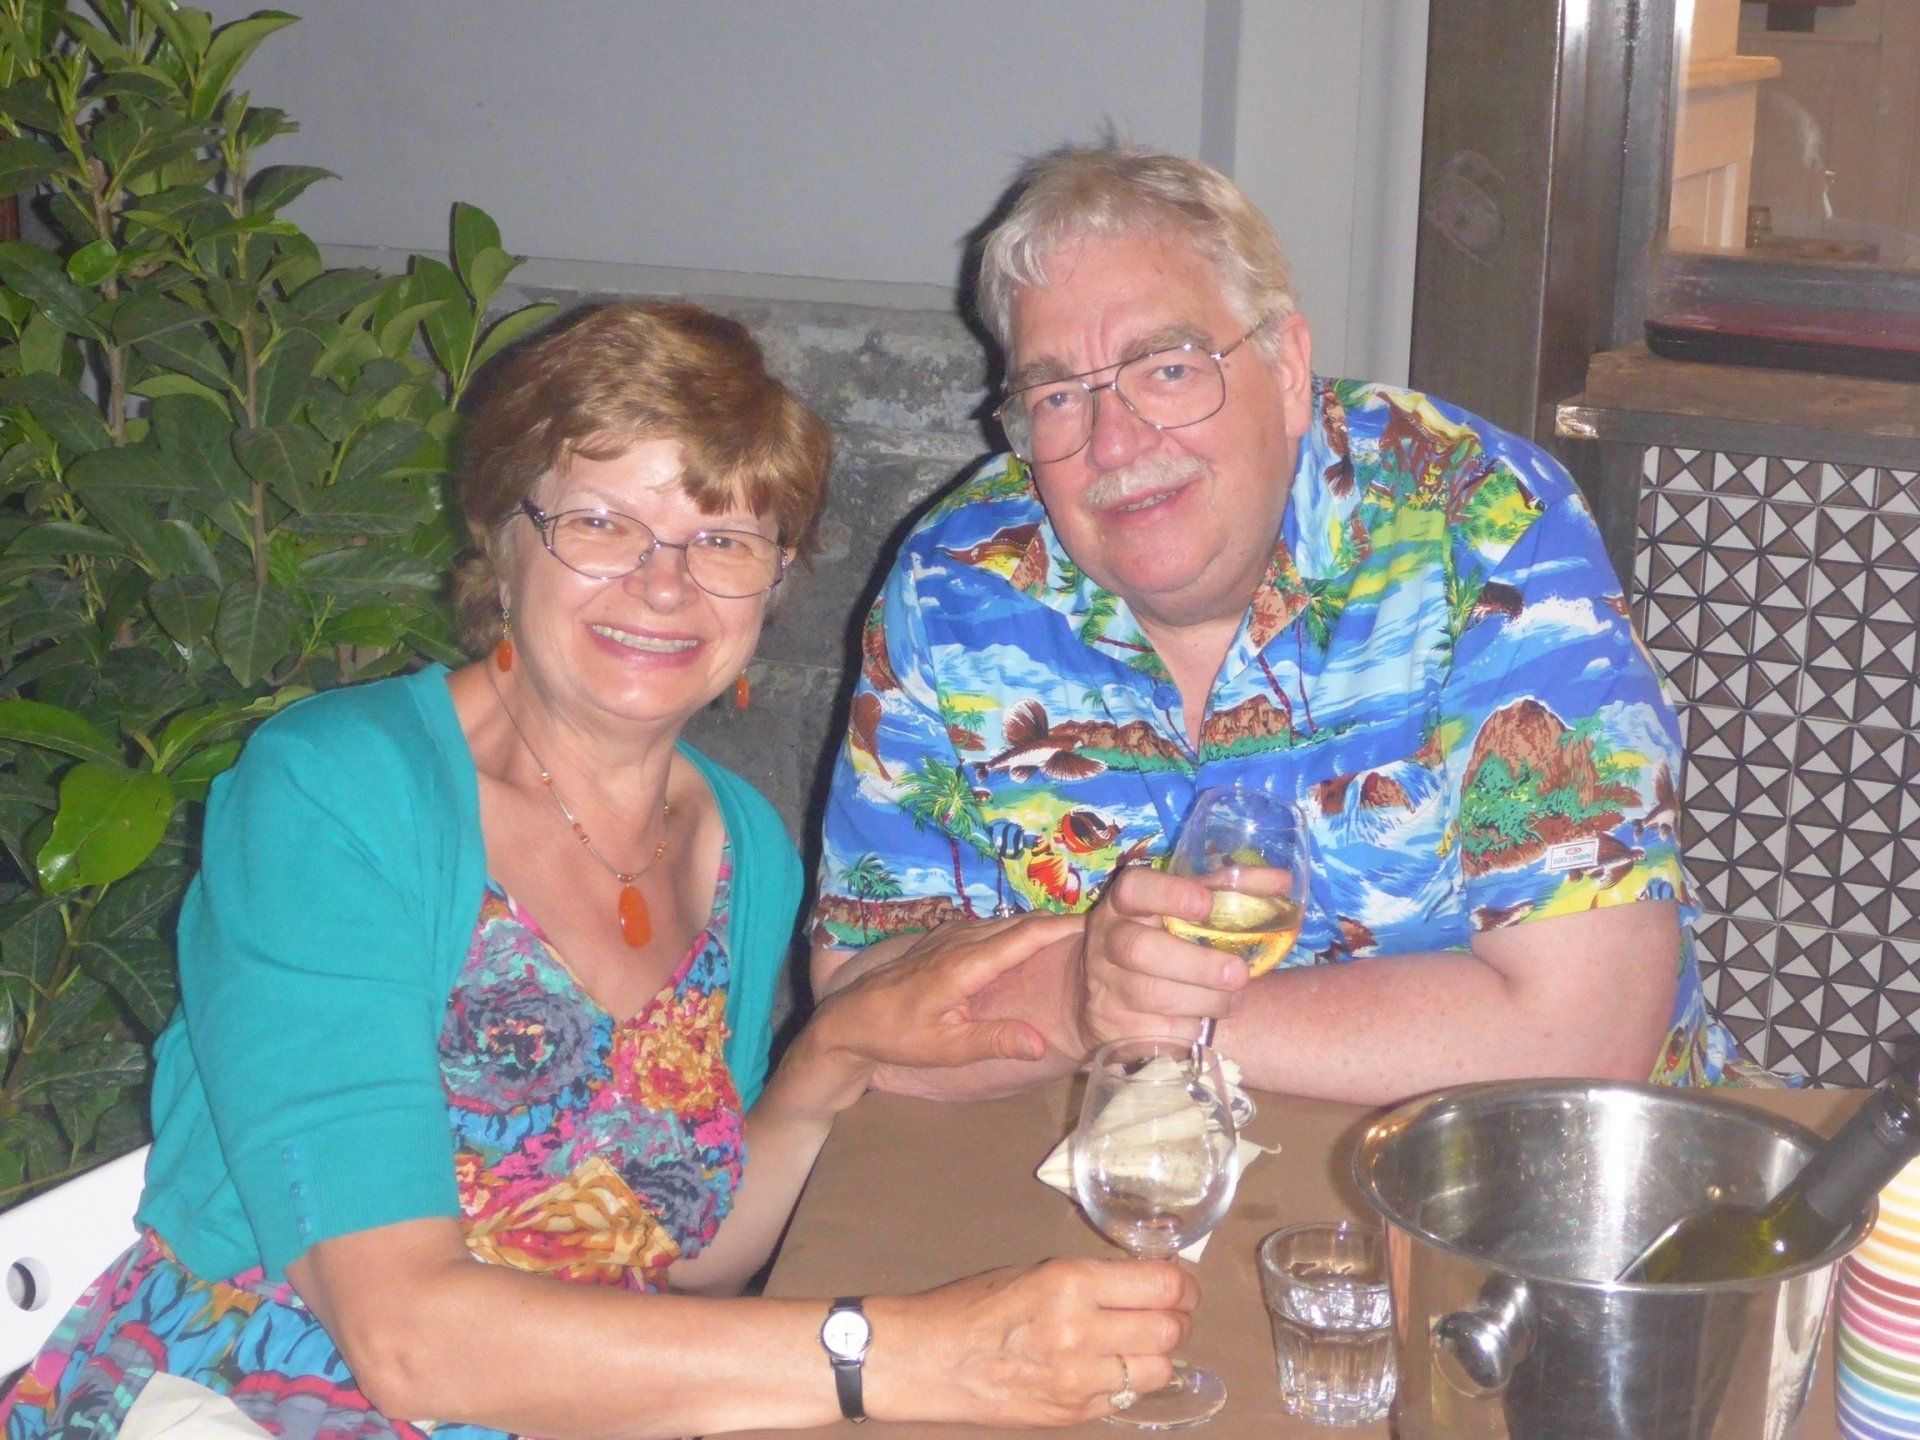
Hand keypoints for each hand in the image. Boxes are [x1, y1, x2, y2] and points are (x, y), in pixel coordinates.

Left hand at [801, 913, 1081, 1105]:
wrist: (849, 1021)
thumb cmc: (897, 1037)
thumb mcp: (945, 1049)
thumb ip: (994, 1041)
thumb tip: (1041, 1044)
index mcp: (964, 965)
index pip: (1022, 936)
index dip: (1060, 928)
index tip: (1095, 926)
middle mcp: (959, 941)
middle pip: (1018, 923)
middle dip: (1057, 922)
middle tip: (1098, 931)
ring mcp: (948, 936)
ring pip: (1003, 922)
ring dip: (1037, 924)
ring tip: (1073, 933)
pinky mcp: (942, 940)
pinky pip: (988, 927)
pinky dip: (1015, 929)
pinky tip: (1027, 939)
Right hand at [867, 1258, 1196, 1426]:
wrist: (930, 1359)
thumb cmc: (976, 1306)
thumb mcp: (1038, 1272)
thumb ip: (1093, 1279)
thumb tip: (1146, 1282)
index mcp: (1070, 1283)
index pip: (1161, 1285)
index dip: (1183, 1284)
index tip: (1182, 1284)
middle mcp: (1080, 1331)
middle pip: (1170, 1330)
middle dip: (1178, 1318)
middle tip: (1170, 1312)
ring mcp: (1078, 1380)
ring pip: (1158, 1370)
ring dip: (1158, 1354)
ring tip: (1142, 1343)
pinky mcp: (1072, 1414)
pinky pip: (1126, 1397)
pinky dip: (1126, 1381)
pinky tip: (1107, 1367)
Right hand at [1074, 864, 1249, 1053]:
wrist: (1095, 996)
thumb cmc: (1157, 941)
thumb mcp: (1179, 911)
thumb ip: (1226, 891)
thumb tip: (1281, 882)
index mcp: (1124, 905)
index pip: (1134, 888)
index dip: (1169, 894)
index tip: (1205, 904)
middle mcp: (1107, 943)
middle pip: (1140, 949)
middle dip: (1196, 964)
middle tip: (1239, 973)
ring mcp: (1108, 988)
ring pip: (1155, 996)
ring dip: (1205, 1000)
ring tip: (1231, 1000)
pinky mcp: (1115, 1031)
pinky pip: (1160, 1032)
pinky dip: (1191, 1029)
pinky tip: (1202, 1021)